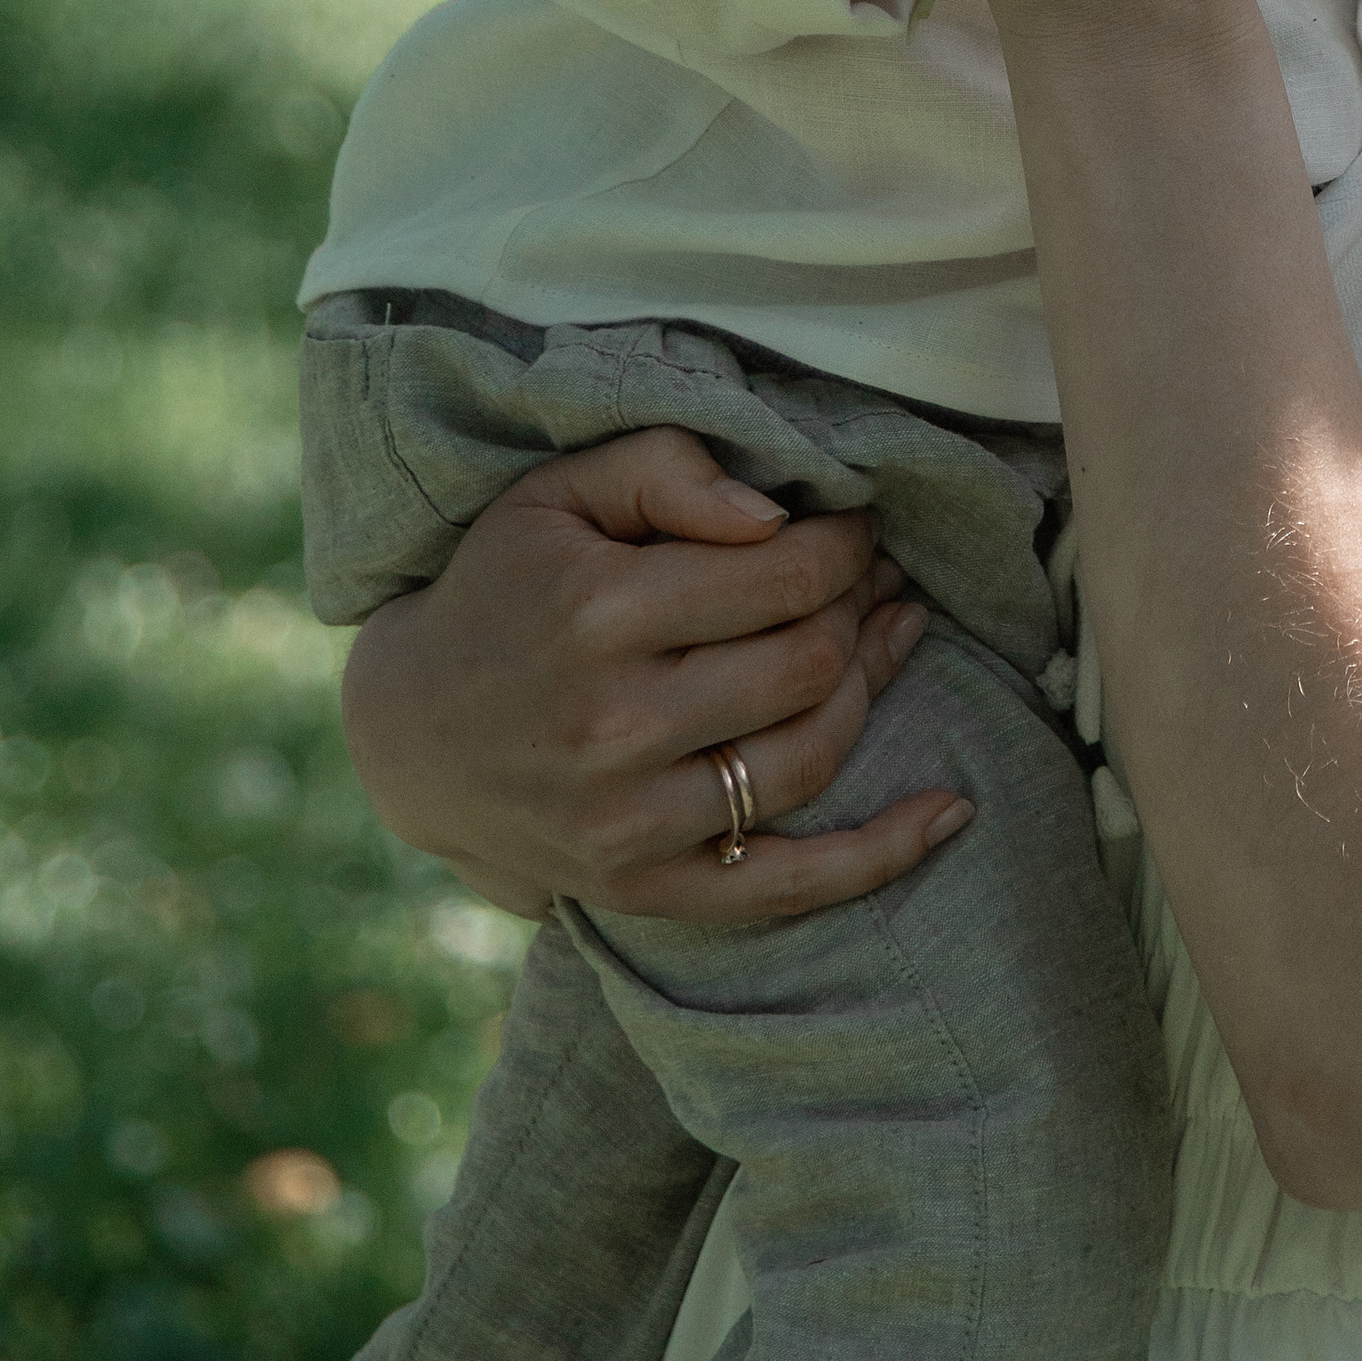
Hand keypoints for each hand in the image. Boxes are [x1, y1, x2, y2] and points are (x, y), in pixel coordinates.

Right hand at [338, 429, 971, 924]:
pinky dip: (879, 856)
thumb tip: (778, 514)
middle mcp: (617, 726)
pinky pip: (785, 886)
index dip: (845, 542)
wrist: (410, 732)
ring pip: (811, 755)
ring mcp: (630, 822)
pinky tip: (951, 811)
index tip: (852, 525)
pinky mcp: (643, 889)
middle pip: (809, 661)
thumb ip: (667, 471)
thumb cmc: (503, 586)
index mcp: (601, 613)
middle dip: (862, 603)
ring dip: (872, 687)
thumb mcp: (558, 494)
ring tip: (890, 633)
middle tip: (873, 574)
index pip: (786, 574)